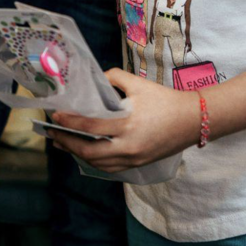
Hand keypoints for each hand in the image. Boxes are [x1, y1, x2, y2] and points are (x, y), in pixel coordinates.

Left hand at [47, 69, 201, 172]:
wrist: (194, 119)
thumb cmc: (166, 100)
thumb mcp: (138, 84)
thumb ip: (113, 78)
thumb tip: (93, 79)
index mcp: (128, 126)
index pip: (91, 128)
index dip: (69, 123)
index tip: (55, 116)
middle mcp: (129, 147)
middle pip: (90, 152)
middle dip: (67, 143)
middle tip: (51, 134)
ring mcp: (135, 158)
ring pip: (99, 164)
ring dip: (78, 154)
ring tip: (62, 143)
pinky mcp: (139, 163)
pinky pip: (111, 167)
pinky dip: (95, 161)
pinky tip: (84, 152)